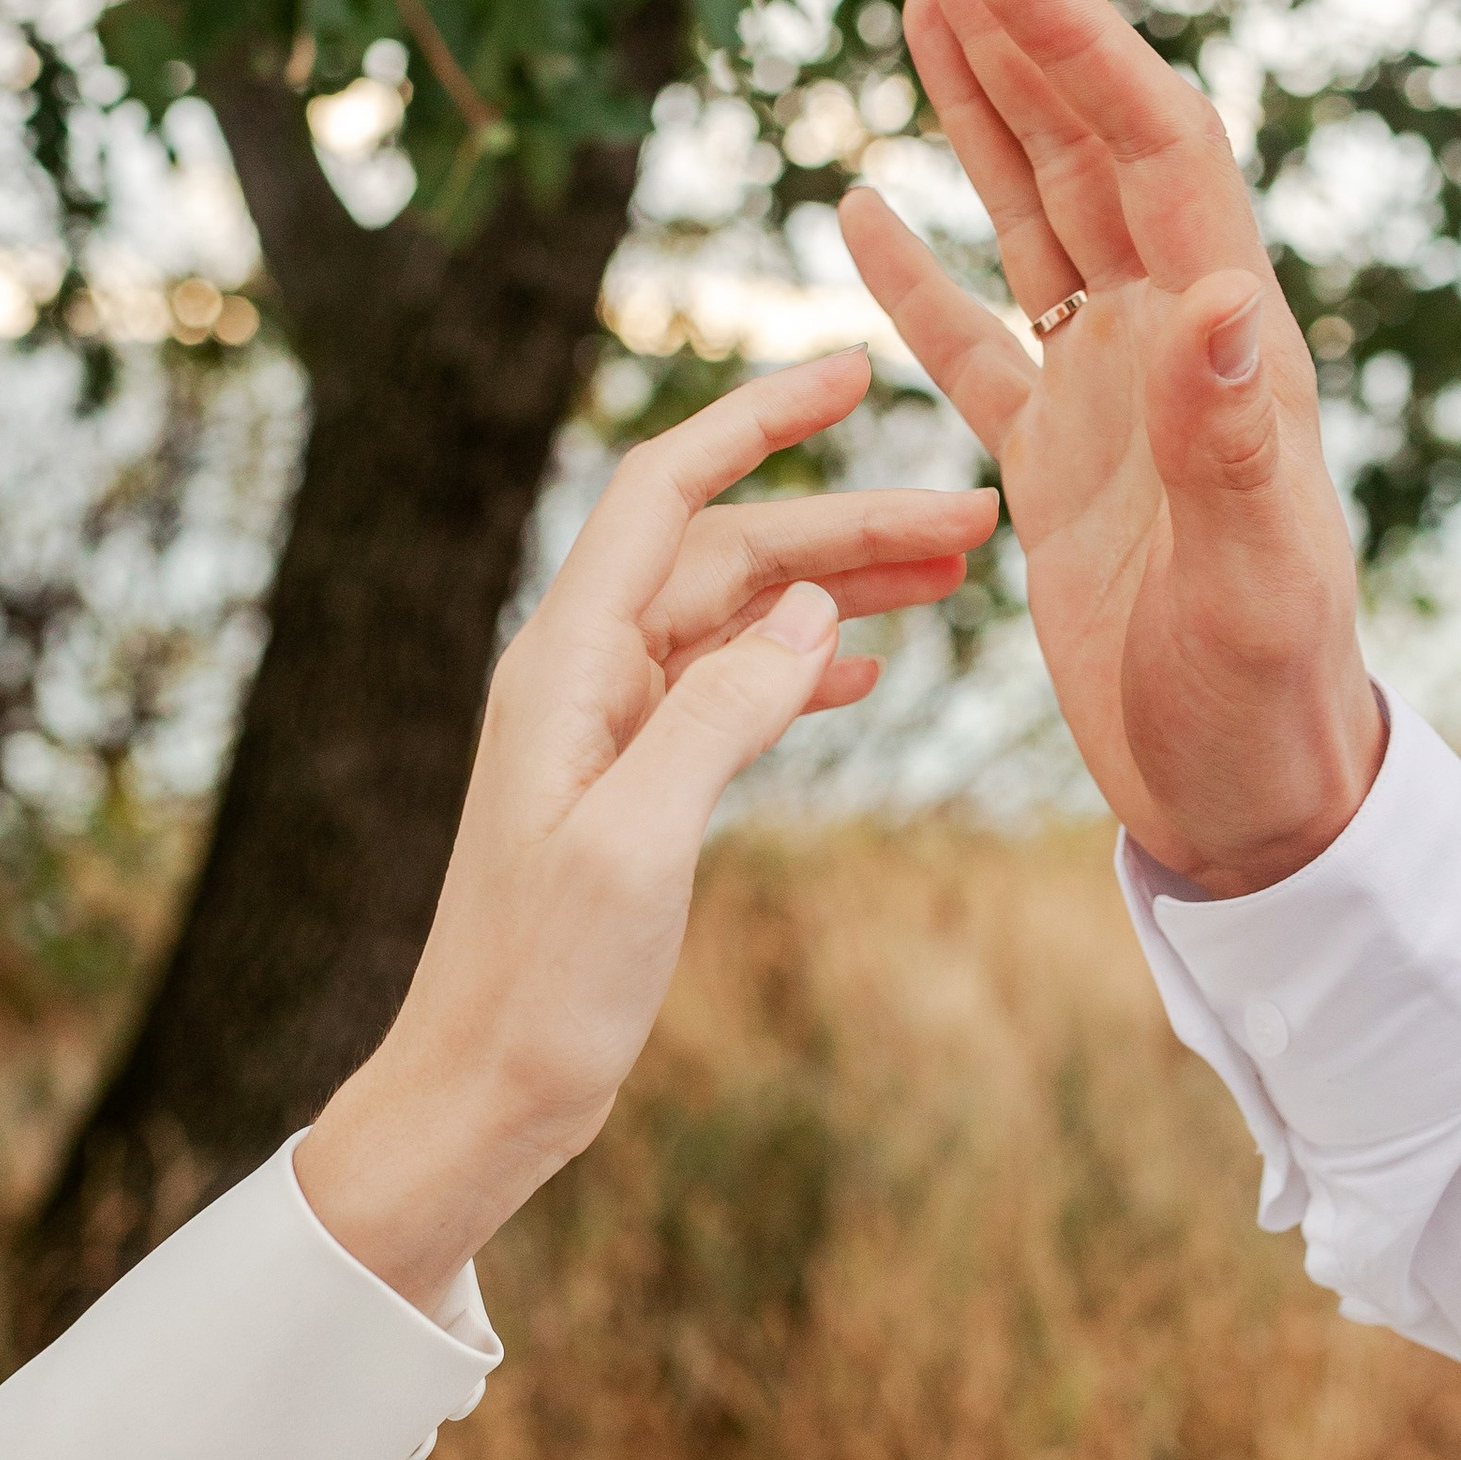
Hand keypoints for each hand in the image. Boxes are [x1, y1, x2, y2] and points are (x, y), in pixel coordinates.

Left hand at [297, 353, 995, 1303]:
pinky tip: (872, 670)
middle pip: (727, 550)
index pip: (664, 490)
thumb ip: (722, 716)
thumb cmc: (540, 983)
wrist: (481, 1090)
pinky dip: (804, 664)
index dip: (755, 419)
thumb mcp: (638, 845)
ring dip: (842, 586)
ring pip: (739, 615)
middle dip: (848, 518)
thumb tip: (816, 612)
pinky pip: (729, 687)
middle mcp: (582, 673)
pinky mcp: (633, 784)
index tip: (850, 370)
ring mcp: (608, 727)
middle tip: (978, 511)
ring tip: (955, 574)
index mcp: (566, 663)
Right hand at [840, 0, 1382, 899]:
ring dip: (984, 113)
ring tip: (924, 3)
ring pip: (1037, 218)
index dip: (1071, 36)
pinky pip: (976, 342)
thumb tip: (1216, 297)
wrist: (1252, 802)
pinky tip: (860, 205)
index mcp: (1225, 344)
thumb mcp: (1252, 580)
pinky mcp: (1057, 466)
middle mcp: (1172, 344)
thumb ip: (1229, 443)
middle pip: (1094, 148)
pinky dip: (919, 274)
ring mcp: (1111, 399)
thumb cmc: (1266, 703)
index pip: (1150, 145)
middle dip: (1027, 31)